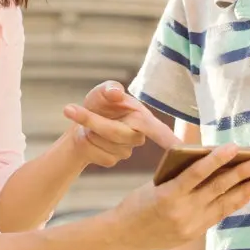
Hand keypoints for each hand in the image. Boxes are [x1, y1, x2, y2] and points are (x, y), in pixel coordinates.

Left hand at [62, 81, 181, 167]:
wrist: (82, 121)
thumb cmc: (100, 102)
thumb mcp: (102, 91)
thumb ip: (109, 89)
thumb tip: (115, 92)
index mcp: (142, 117)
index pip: (160, 132)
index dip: (170, 140)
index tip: (180, 148)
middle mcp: (138, 135)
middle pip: (117, 133)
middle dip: (92, 120)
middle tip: (69, 108)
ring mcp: (126, 150)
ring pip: (104, 145)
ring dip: (88, 131)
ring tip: (87, 124)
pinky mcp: (113, 160)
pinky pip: (98, 155)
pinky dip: (86, 143)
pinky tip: (88, 136)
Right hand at [111, 144, 249, 249]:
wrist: (124, 235)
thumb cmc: (138, 203)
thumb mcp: (155, 185)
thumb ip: (180, 178)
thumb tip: (212, 166)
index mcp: (167, 194)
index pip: (197, 173)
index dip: (217, 159)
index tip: (234, 147)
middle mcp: (181, 211)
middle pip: (216, 189)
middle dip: (240, 175)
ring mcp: (189, 225)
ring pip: (223, 205)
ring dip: (243, 192)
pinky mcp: (193, 234)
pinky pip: (217, 216)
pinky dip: (232, 204)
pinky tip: (243, 195)